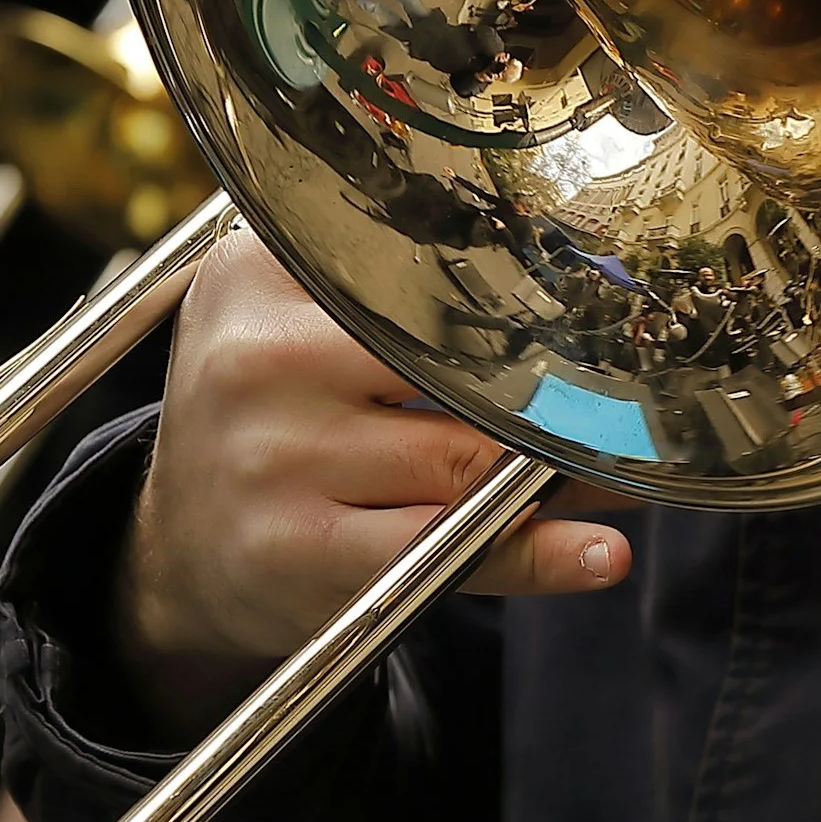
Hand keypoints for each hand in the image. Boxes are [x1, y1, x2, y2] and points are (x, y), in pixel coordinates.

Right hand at [121, 231, 631, 690]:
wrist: (179, 546)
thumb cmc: (274, 418)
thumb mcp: (297, 326)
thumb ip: (398, 300)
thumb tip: (569, 306)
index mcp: (258, 276)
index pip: (416, 267)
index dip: (516, 288)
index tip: (599, 296)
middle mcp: (258, 359)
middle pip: (454, 366)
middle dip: (556, 389)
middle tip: (641, 392)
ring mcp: (273, 460)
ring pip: (466, 461)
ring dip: (567, 471)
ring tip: (628, 465)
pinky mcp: (296, 554)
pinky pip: (448, 550)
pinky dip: (537, 555)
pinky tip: (597, 551)